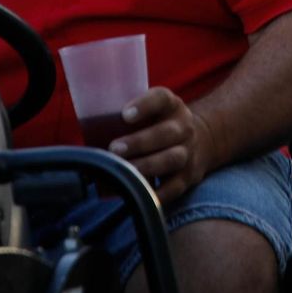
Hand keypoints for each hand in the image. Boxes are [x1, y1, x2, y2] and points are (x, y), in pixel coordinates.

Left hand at [108, 86, 221, 204]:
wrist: (202, 140)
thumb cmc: (160, 124)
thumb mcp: (153, 111)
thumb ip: (128, 117)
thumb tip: (89, 130)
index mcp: (171, 106)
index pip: (161, 98)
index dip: (144, 105)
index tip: (124, 114)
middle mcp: (183, 127)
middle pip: (166, 133)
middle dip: (140, 142)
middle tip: (114, 148)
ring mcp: (188, 152)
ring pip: (172, 159)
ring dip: (147, 166)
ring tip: (126, 171)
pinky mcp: (189, 176)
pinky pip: (174, 187)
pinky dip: (158, 193)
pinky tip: (140, 194)